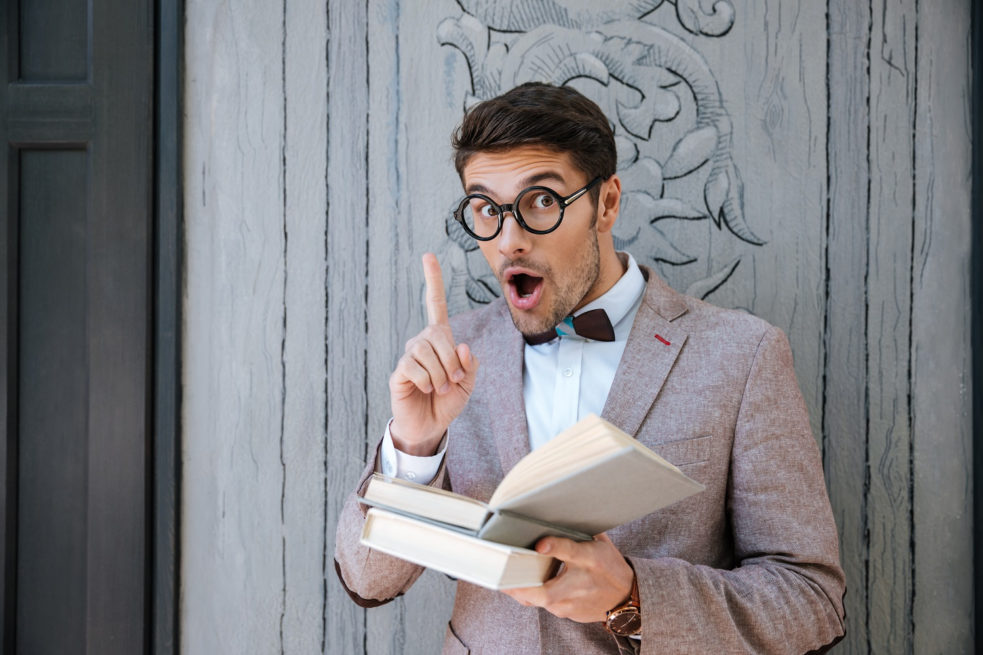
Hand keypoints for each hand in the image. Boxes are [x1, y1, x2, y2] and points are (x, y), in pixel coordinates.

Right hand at [388, 253, 478, 455]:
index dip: (432, 280)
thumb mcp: (468, 383)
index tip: (428, 256)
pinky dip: (428, 382)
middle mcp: (421, 342)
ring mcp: (408, 356)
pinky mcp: (399, 372)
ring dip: (441, 375)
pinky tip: (426, 390)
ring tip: (440, 389)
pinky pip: (415, 368)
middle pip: (438, 334)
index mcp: (439, 339)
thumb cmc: (448, 402)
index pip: (435, 304)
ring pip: (427, 353)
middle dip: (452, 361)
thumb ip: (470, 364)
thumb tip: (462, 345)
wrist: (430, 426)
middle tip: (454, 382)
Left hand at [501, 534, 633, 622]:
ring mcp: (573, 604)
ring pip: (538, 601)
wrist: (625, 598)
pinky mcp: (567, 614)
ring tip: (503, 575)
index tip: (540, 544)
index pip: (571, 551)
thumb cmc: (609, 566)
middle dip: (521, 585)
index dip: (554, 546)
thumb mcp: (599, 543)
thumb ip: (576, 532)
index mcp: (591, 559)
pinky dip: (531, 594)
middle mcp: (581, 585)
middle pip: (546, 592)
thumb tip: (551, 514)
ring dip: (521, 589)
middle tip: (502, 572)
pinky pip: (543, 605)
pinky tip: (520, 582)